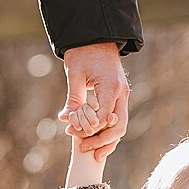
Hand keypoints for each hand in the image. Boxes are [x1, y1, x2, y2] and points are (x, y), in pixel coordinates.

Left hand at [59, 42, 129, 156]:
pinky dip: (110, 131)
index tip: (73, 133)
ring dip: (108, 140)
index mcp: (111, 87)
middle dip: (102, 141)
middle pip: (119, 127)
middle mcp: (122, 93)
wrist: (97, 36)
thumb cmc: (84, 52)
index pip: (103, 118)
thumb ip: (73, 98)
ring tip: (93, 152)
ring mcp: (124, 95)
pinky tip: (98, 141)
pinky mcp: (120, 96)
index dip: (89, 129)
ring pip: (122, 125)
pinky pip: (118, 119)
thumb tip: (65, 119)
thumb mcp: (74, 74)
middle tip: (84, 149)